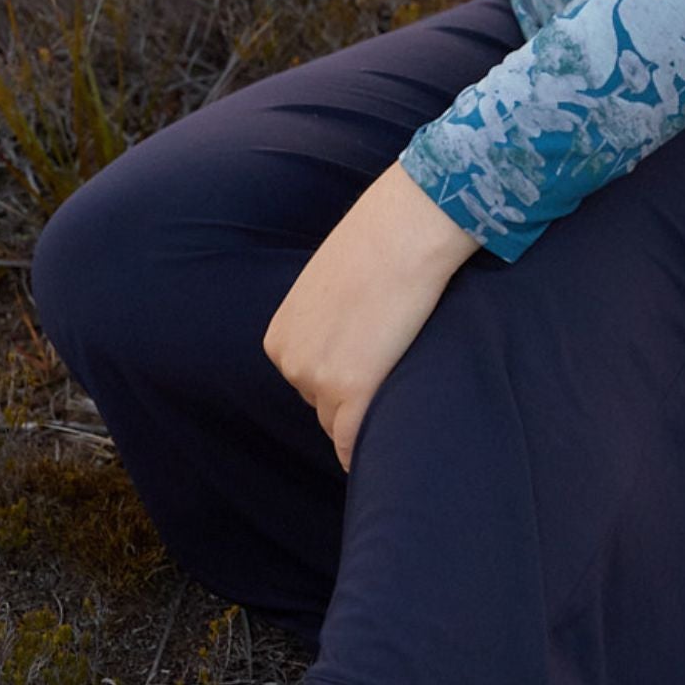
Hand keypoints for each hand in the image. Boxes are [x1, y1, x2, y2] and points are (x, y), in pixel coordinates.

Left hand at [262, 161, 483, 472]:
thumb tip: (348, 339)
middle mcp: (290, 363)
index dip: (341, 378)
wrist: (404, 231)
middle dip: (352, 397)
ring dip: (366, 416)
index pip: (308, 381)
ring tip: (396, 391)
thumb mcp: (329, 285)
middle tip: (389, 375)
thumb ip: (327, 321)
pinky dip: (363, 453)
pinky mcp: (352, 392)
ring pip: (341, 424)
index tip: (370, 369)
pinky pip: (352, 443)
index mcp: (280, 338)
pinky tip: (380, 452)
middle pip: (322, 405)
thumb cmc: (377, 244)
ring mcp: (318, 380)